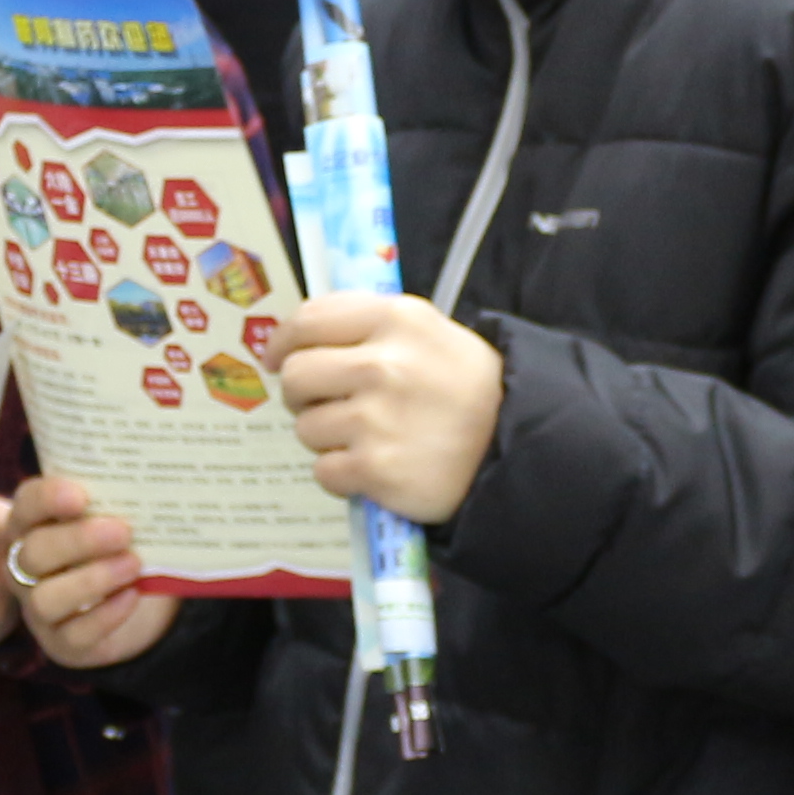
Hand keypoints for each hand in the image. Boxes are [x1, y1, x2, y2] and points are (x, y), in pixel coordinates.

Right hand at [6, 475, 179, 670]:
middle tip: (122, 531)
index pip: (26, 505)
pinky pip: (74, 635)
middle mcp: (26, 567)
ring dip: (90, 580)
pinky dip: (105, 616)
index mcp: (34, 525)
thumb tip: (148, 485)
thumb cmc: (119, 546)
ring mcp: (39, 609)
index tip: (81, 495)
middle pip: (32, 553)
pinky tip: (132, 596)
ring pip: (44, 599)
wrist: (134, 601)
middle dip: (76, 541)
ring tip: (132, 565)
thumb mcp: (114, 517)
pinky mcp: (61, 643)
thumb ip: (117, 501)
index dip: (46, 499)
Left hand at [272, 290, 505, 527]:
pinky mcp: (376, 469)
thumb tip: (296, 337)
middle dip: (301, 395)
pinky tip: (373, 468)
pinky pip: (324, 471)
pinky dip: (342, 475)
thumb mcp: (430, 333)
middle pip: (296, 375)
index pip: (309, 319)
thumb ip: (368, 325)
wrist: (516, 448)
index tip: (276, 358)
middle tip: (322, 405)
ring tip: (365, 439)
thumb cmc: (467, 388)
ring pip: (306, 428)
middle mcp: (382, 364)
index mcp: (395, 319)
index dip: (282, 341)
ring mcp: (376, 419)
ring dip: (326, 438)